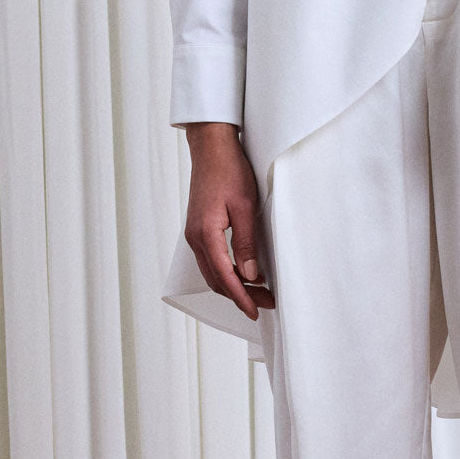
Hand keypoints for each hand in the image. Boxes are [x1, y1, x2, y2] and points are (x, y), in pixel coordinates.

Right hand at [184, 123, 274, 319]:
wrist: (211, 147)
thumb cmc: (229, 171)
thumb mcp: (245, 206)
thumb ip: (247, 243)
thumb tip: (251, 275)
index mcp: (206, 235)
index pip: (225, 278)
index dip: (242, 297)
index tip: (256, 311)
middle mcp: (195, 239)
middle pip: (216, 280)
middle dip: (240, 295)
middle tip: (265, 303)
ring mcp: (194, 234)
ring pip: (212, 271)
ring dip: (233, 284)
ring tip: (258, 291)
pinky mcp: (198, 228)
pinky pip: (210, 259)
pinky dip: (225, 271)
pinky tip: (242, 271)